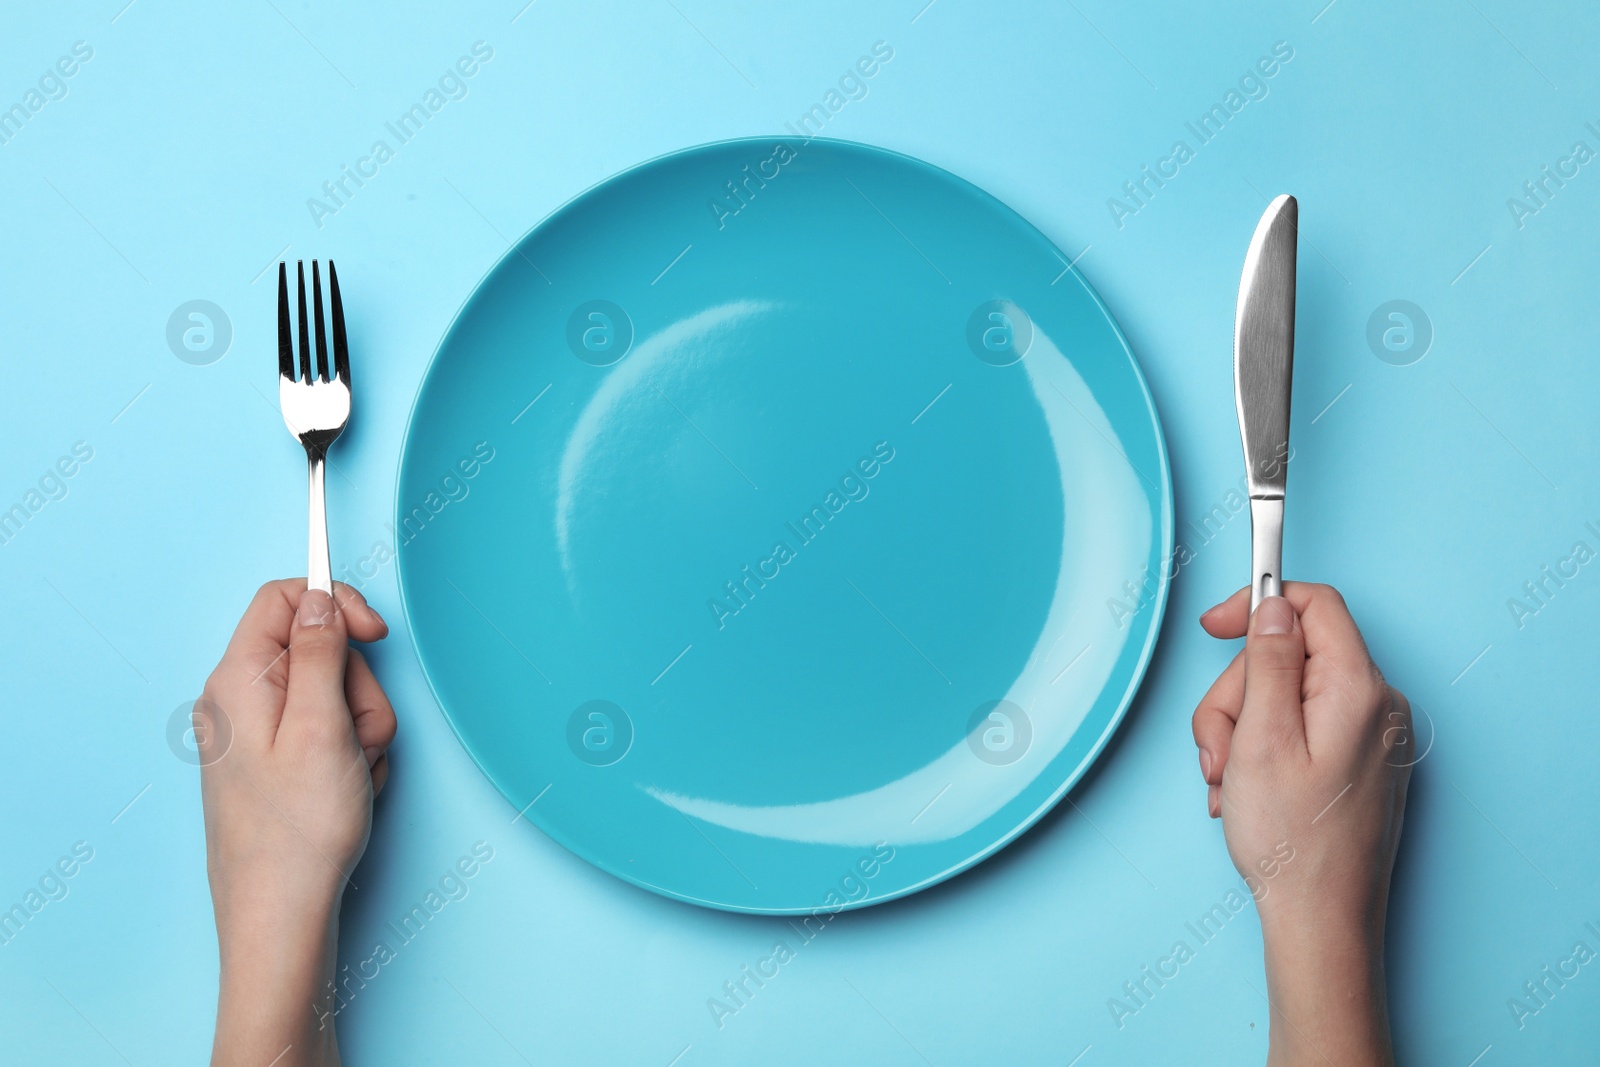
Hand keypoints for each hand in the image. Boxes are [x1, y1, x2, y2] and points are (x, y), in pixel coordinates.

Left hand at [198, 579, 395, 1066]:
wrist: (280, 916)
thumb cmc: (298, 832)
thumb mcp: (322, 728)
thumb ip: (322, 652)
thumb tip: (319, 598)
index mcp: (238, 681)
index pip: (284, 598)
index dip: (336, 603)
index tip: (376, 633)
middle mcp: (239, 700)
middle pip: (319, 649)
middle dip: (358, 688)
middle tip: (357, 738)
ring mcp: (256, 734)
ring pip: (333, 693)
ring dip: (360, 727)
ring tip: (352, 773)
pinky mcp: (275, 762)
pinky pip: (329, 732)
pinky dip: (351, 754)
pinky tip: (347, 789)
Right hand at [1191, 583, 1410, 1066]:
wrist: (1321, 921)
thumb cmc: (1292, 841)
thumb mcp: (1263, 736)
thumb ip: (1270, 659)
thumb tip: (1273, 606)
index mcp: (1358, 689)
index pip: (1314, 605)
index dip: (1259, 603)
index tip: (1213, 625)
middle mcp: (1377, 706)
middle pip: (1289, 656)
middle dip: (1238, 696)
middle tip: (1219, 749)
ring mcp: (1372, 738)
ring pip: (1287, 696)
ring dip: (1243, 732)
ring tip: (1229, 782)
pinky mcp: (1360, 764)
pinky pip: (1302, 730)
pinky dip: (1264, 752)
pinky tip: (1247, 792)